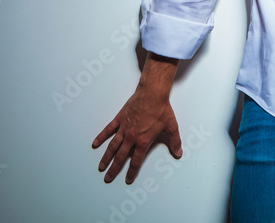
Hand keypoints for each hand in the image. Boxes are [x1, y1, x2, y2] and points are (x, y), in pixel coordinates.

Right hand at [92, 64, 182, 183]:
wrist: (152, 93)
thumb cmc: (161, 109)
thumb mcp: (172, 127)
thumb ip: (175, 141)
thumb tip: (179, 152)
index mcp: (143, 141)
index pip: (136, 161)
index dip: (132, 172)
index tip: (128, 179)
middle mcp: (131, 137)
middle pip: (120, 157)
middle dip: (114, 169)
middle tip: (108, 178)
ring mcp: (124, 128)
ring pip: (112, 146)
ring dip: (106, 157)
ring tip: (101, 167)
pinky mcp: (119, 119)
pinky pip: (108, 130)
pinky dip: (101, 137)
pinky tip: (95, 144)